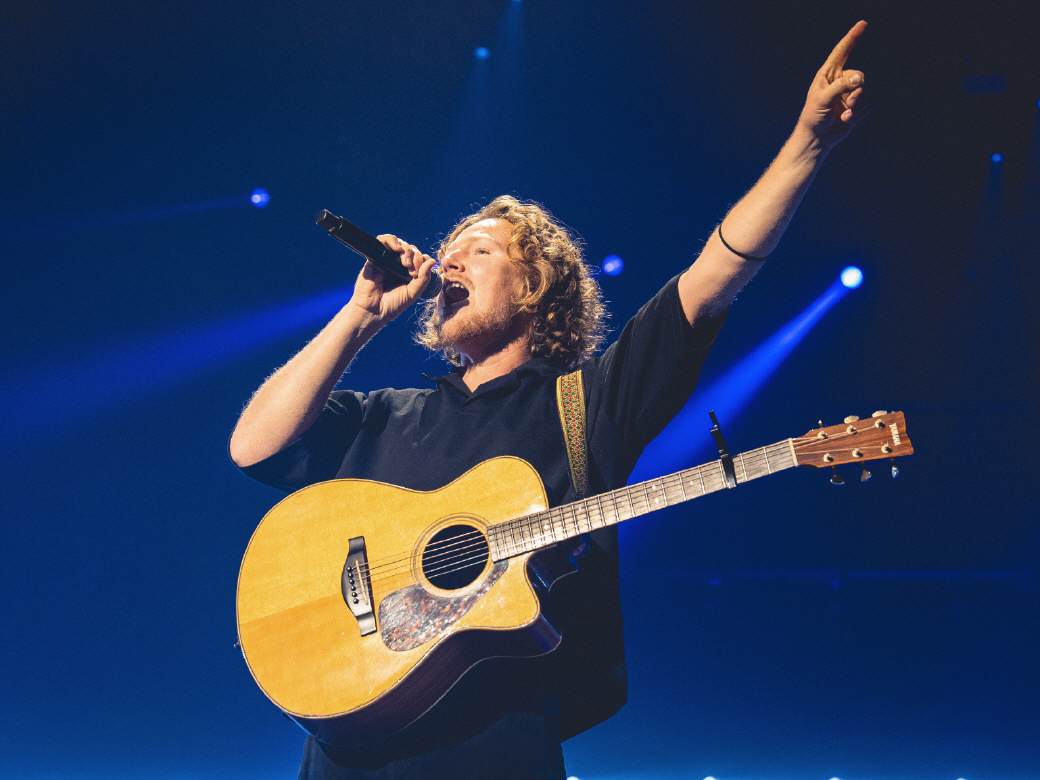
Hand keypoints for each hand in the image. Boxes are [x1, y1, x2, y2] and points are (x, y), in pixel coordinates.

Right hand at [346, 234, 437, 326]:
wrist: (372, 311)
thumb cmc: (392, 305)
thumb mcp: (413, 293)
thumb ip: (424, 278)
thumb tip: (432, 260)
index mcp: (408, 273)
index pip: (420, 258)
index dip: (423, 261)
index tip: (418, 273)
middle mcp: (398, 265)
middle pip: (411, 250)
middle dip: (415, 256)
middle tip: (411, 270)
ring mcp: (387, 260)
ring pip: (400, 244)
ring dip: (406, 250)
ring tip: (406, 263)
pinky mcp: (375, 257)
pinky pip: (383, 240)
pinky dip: (392, 240)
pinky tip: (397, 248)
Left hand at [796, 20, 870, 149]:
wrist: (818, 138)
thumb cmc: (814, 117)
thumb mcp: (823, 99)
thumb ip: (840, 86)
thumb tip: (859, 78)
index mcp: (828, 74)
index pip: (842, 51)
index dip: (852, 37)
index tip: (863, 24)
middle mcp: (840, 81)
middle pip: (860, 75)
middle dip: (855, 91)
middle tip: (845, 104)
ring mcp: (849, 93)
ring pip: (865, 90)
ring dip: (856, 105)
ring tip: (843, 115)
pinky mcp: (856, 105)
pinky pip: (868, 104)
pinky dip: (859, 114)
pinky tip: (846, 120)